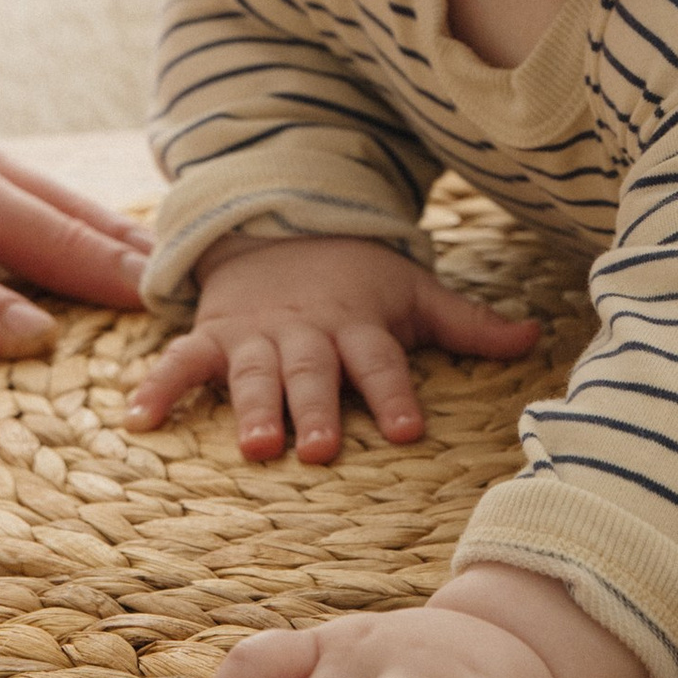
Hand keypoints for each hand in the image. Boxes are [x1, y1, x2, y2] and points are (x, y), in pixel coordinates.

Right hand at [122, 233, 538, 463]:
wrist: (282, 228)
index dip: (394, 394)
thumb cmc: (359, 282)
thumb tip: (537, 337)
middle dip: (316, 407)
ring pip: (253, 371)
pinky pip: (180, 361)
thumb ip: (470, 324)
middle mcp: (307, 332)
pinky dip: (159, 388)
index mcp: (358, 325)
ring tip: (253, 446)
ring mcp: (255, 334)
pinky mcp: (212, 336)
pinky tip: (139, 421)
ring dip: (250, 407)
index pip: (381, 362)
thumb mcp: (413, 294)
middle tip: (320, 448)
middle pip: (314, 371)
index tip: (404, 430)